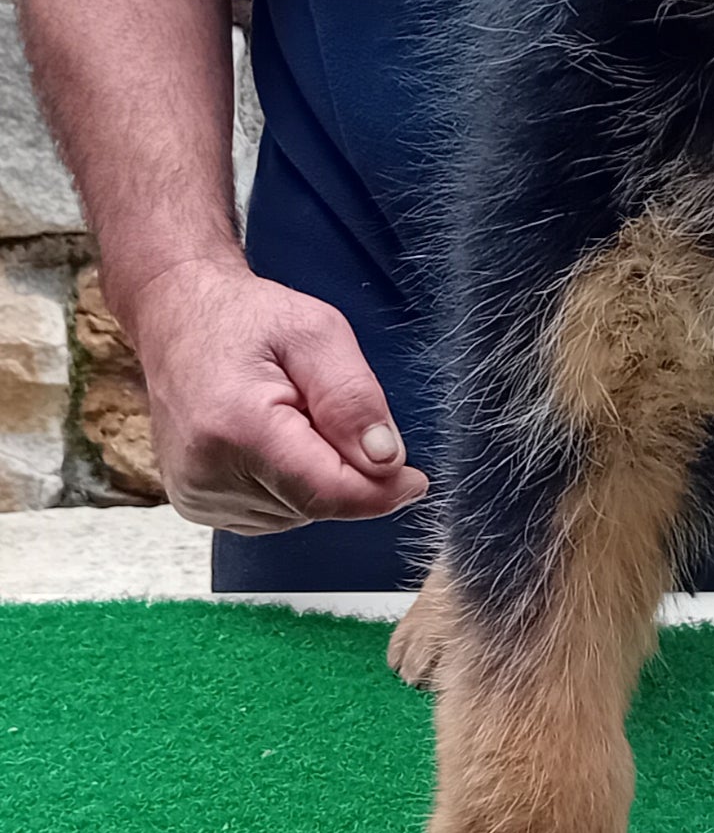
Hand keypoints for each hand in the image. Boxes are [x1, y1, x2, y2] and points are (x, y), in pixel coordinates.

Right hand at [125, 256, 427, 533]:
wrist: (179, 318)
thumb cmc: (247, 319)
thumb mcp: (319, 333)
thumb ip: (354, 398)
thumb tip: (386, 461)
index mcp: (237, 427)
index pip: (325, 491)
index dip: (380, 493)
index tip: (414, 480)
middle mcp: (207, 472)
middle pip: (315, 504)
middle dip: (344, 470)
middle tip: (326, 411)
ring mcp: (196, 493)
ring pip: (297, 514)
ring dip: (315, 476)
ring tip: (292, 418)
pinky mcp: (196, 503)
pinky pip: (272, 514)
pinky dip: (290, 486)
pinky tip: (275, 442)